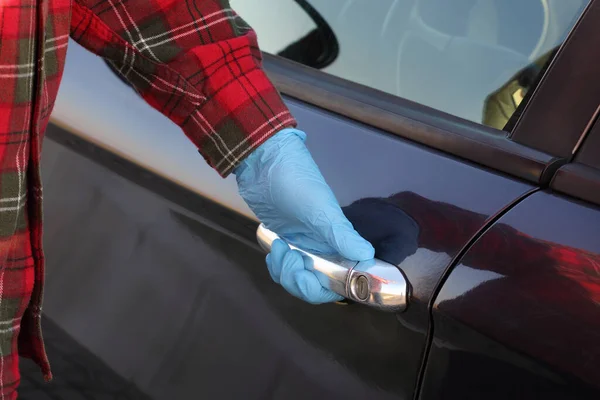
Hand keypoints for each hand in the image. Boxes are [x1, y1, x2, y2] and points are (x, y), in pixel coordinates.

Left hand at [234, 128, 374, 303]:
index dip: (324, 288)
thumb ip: (342, 235)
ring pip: (296, 278)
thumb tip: (368, 256)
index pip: (338, 280)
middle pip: (315, 285)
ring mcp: (302, 245)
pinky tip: (275, 250)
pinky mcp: (285, 242)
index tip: (309, 278)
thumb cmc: (296, 180)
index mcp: (338, 240)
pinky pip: (283, 268)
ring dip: (285, 271)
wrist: (263, 162)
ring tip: (280, 249)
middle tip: (290, 259)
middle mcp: (323, 247)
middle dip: (299, 281)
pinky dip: (277, 265)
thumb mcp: (321, 209)